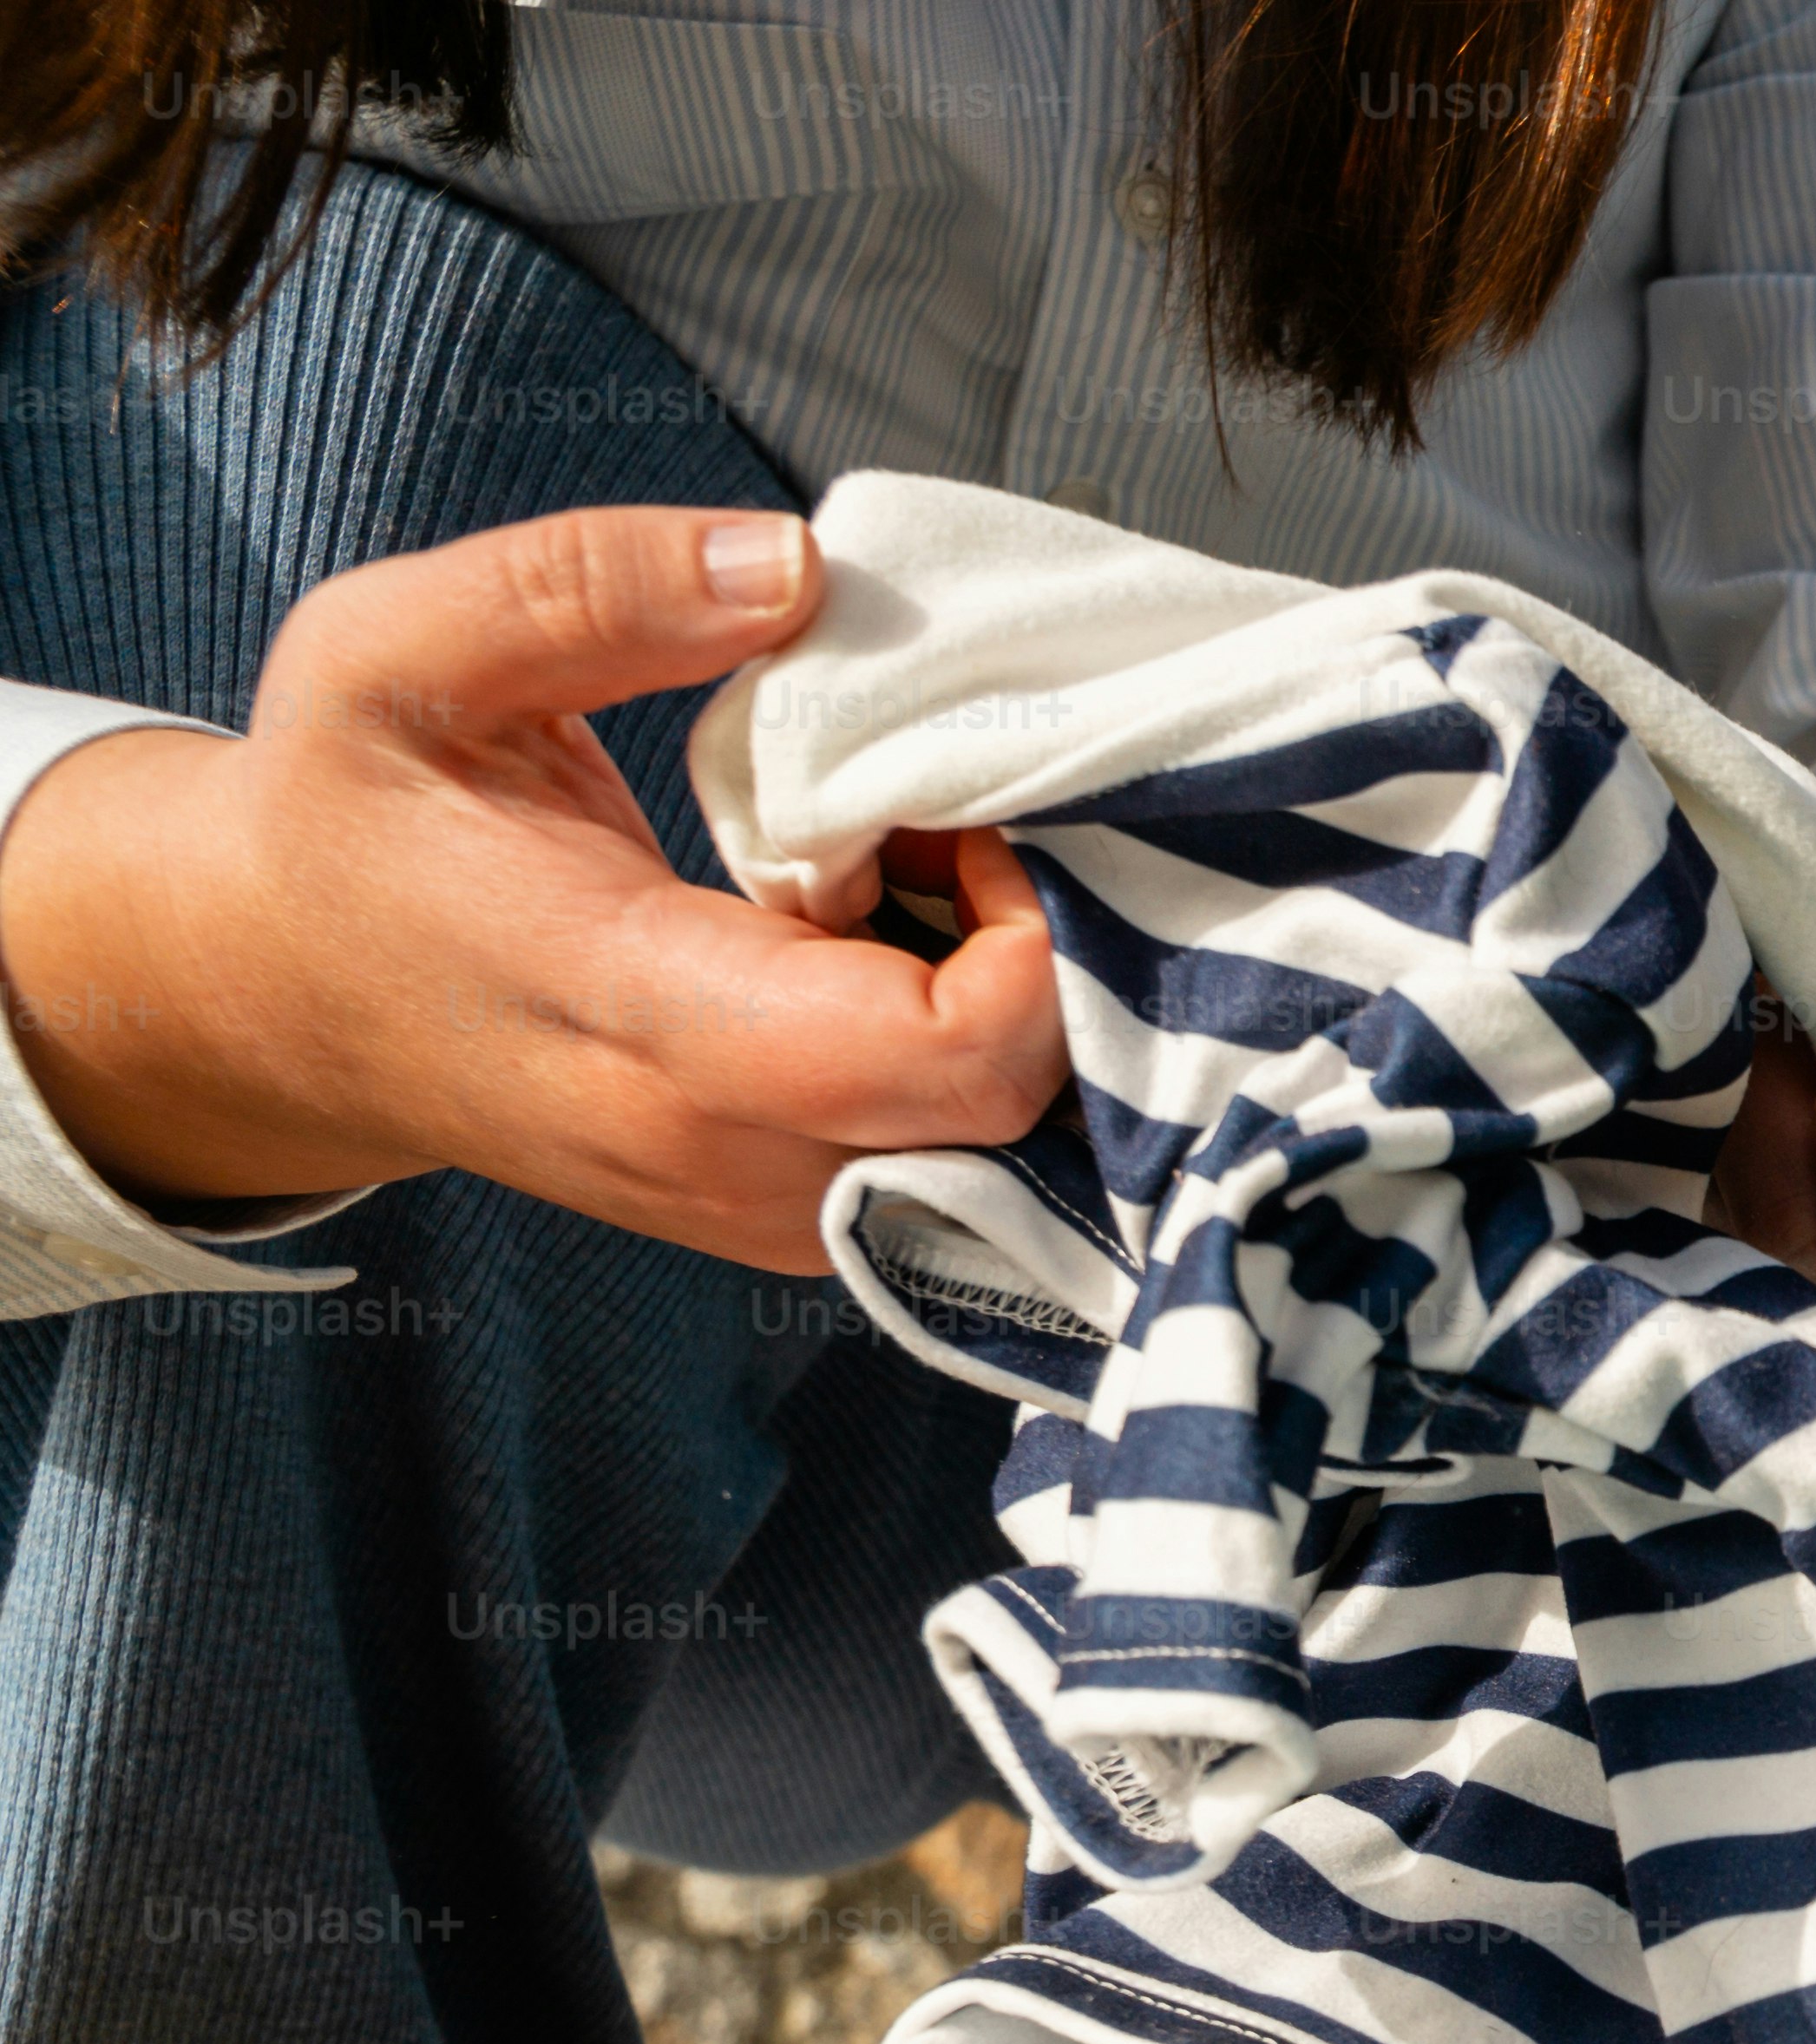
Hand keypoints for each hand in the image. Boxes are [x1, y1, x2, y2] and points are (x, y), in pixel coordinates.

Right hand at [0, 508, 1063, 1271]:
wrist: (275, 993)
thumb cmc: (342, 817)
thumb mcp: (399, 649)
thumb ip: (595, 589)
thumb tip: (795, 565)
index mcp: (641, 1009)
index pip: (947, 1052)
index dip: (1032, 936)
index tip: (976, 815)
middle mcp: (722, 1146)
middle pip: (1017, 1118)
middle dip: (1051, 966)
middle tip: (969, 827)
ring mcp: (761, 1208)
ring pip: (1005, 1160)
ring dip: (1015, 1014)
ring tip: (926, 879)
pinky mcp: (785, 1217)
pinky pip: (955, 1168)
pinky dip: (972, 1060)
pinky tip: (895, 946)